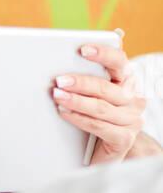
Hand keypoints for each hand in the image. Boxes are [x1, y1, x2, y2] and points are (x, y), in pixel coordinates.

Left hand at [52, 32, 146, 163]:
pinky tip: (65, 113)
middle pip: (105, 87)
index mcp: (128, 81)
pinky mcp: (124, 139)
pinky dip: (79, 119)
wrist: (107, 150)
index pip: (119, 61)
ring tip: (57, 96)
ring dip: (76, 101)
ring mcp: (132, 120)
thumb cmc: (99, 116)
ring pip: (100, 107)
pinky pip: (98, 126)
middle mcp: (134, 99)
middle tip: (59, 80)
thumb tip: (97, 42)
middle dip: (80, 83)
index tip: (83, 49)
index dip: (102, 53)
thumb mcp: (98, 92)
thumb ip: (96, 71)